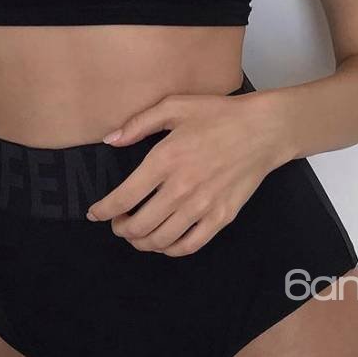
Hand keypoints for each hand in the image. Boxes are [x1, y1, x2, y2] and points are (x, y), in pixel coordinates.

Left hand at [86, 89, 278, 255]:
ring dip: (141, 242)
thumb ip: (138, 123)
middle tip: (118, 224)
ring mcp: (203, 206)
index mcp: (165, 160)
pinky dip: (170, 249)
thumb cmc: (219, 115)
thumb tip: (110, 140)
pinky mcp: (221, 217)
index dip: (103, 212)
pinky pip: (189, 245)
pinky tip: (164, 242)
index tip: (95, 214)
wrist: (263, 130)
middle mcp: (181, 188)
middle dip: (120, 229)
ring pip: (160, 240)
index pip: (123, 199)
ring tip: (137, 234)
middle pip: (138, 226)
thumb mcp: (174, 106)